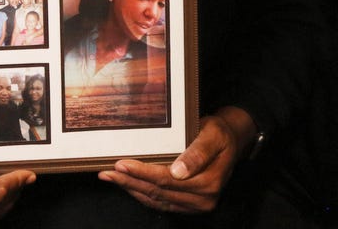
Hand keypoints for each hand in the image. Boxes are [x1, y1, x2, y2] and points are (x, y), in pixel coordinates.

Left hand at [98, 107, 254, 213]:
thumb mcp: (212, 135)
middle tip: (106, 172)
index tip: (121, 164)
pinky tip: (127, 185)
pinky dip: (141, 194)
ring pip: (156, 199)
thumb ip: (197, 153)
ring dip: (131, 189)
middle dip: (130, 182)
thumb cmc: (220, 134)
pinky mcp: (188, 205)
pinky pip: (160, 203)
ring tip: (110, 178)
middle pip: (158, 191)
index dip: (142, 173)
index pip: (167, 180)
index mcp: (208, 182)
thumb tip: (178, 172)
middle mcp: (203, 199)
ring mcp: (196, 205)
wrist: (231, 142)